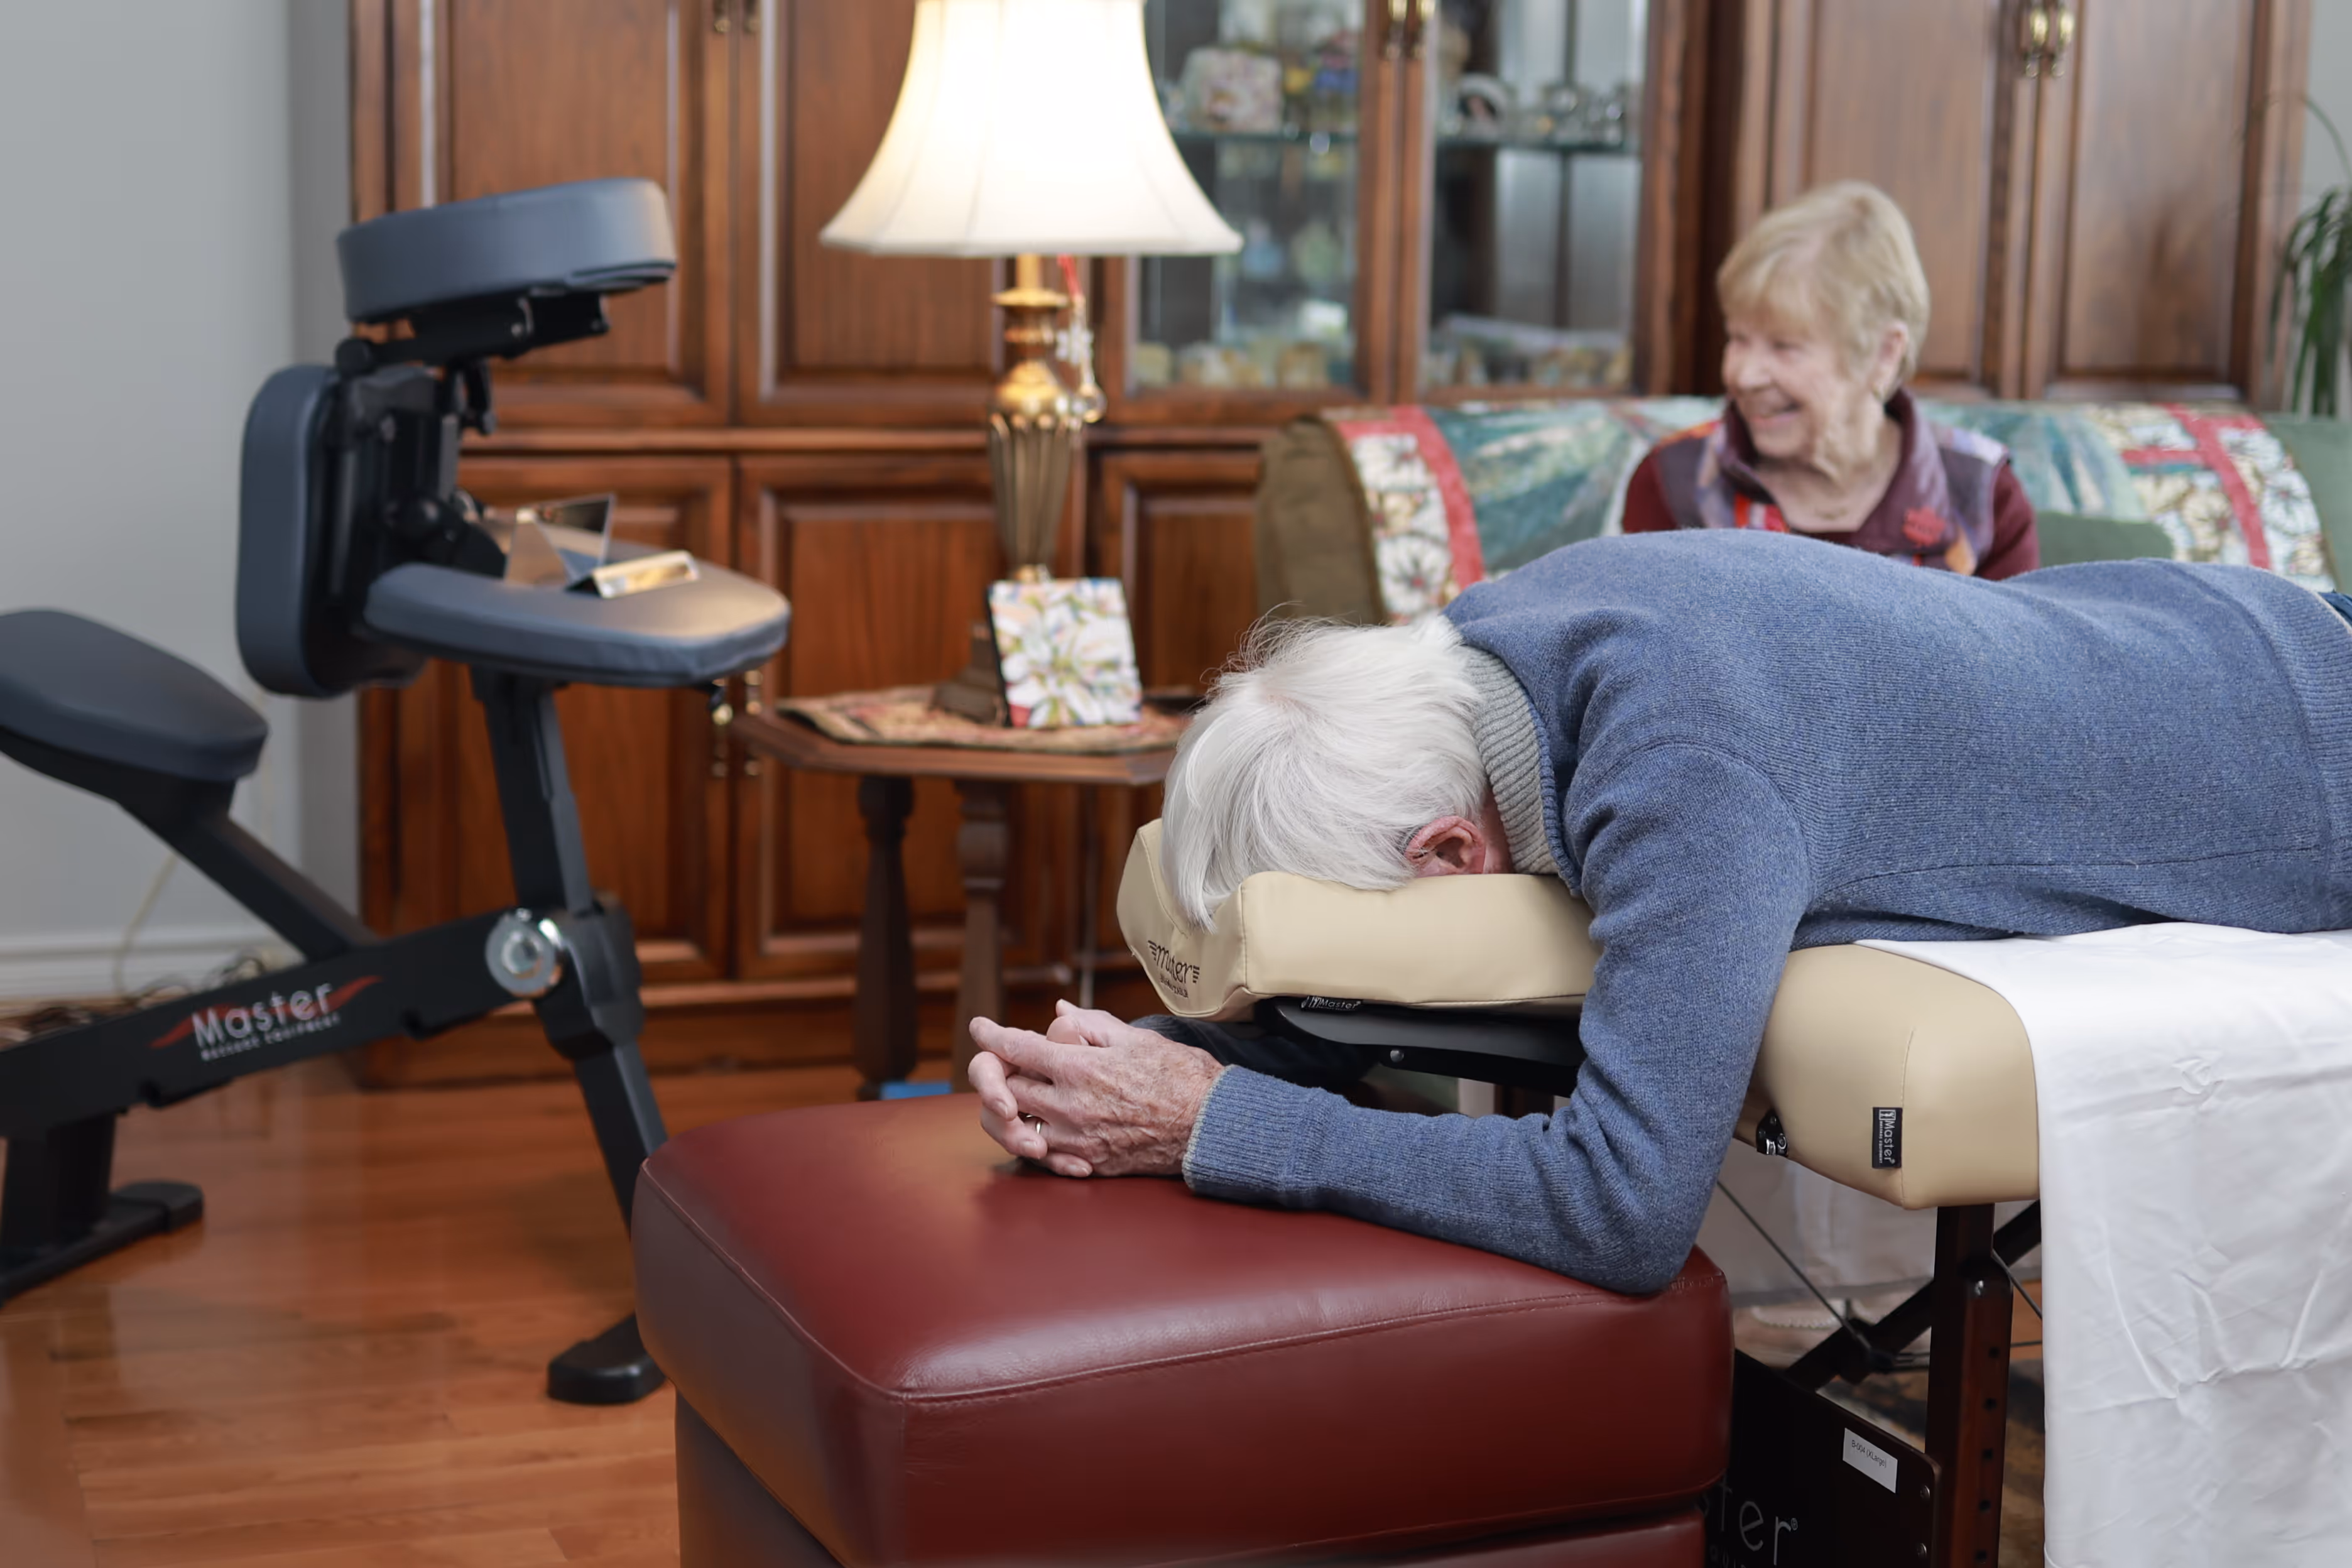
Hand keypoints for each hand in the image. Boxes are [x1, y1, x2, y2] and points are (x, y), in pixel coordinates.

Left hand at [968, 1001, 1224, 1177]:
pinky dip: (1035, 1140)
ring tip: (1017, 1099)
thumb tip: (1059, 1013)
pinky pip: (1043, 1157)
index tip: (979, 1026)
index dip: (992, 1035)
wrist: (1210, 1125)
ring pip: (1017, 1128)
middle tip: (1002, 1064)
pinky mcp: (1089, 1163)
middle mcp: (1071, 1106)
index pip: (1018, 1049)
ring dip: (1010, 1111)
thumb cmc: (1181, 1076)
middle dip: (995, 1075)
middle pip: (1006, 1091)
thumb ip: (1091, 1024)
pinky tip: (1040, 1129)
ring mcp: (1078, 1139)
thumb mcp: (1137, 1038)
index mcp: (1080, 1067)